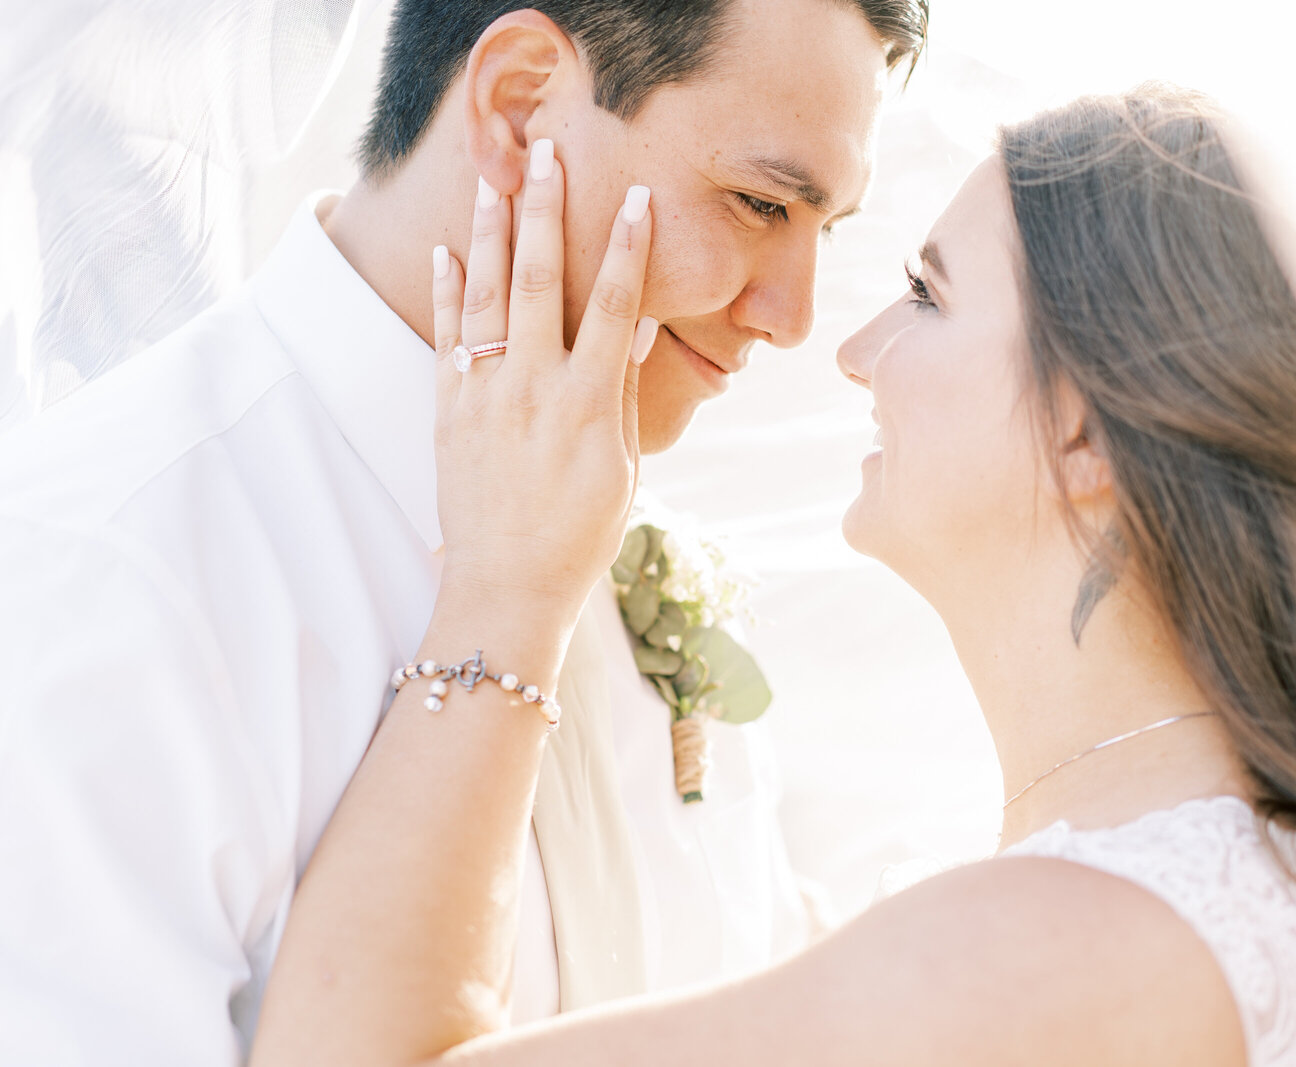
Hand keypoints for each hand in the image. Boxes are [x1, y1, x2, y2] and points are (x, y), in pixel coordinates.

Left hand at [431, 139, 657, 622]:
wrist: (507, 585)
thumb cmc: (580, 534)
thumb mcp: (623, 470)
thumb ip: (626, 396)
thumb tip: (638, 331)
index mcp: (588, 404)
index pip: (614, 305)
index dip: (627, 247)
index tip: (636, 197)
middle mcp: (533, 389)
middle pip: (539, 280)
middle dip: (544, 210)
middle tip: (547, 153)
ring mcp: (485, 396)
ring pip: (485, 296)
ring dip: (489, 231)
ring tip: (494, 178)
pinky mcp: (449, 411)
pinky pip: (447, 337)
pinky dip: (447, 291)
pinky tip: (448, 251)